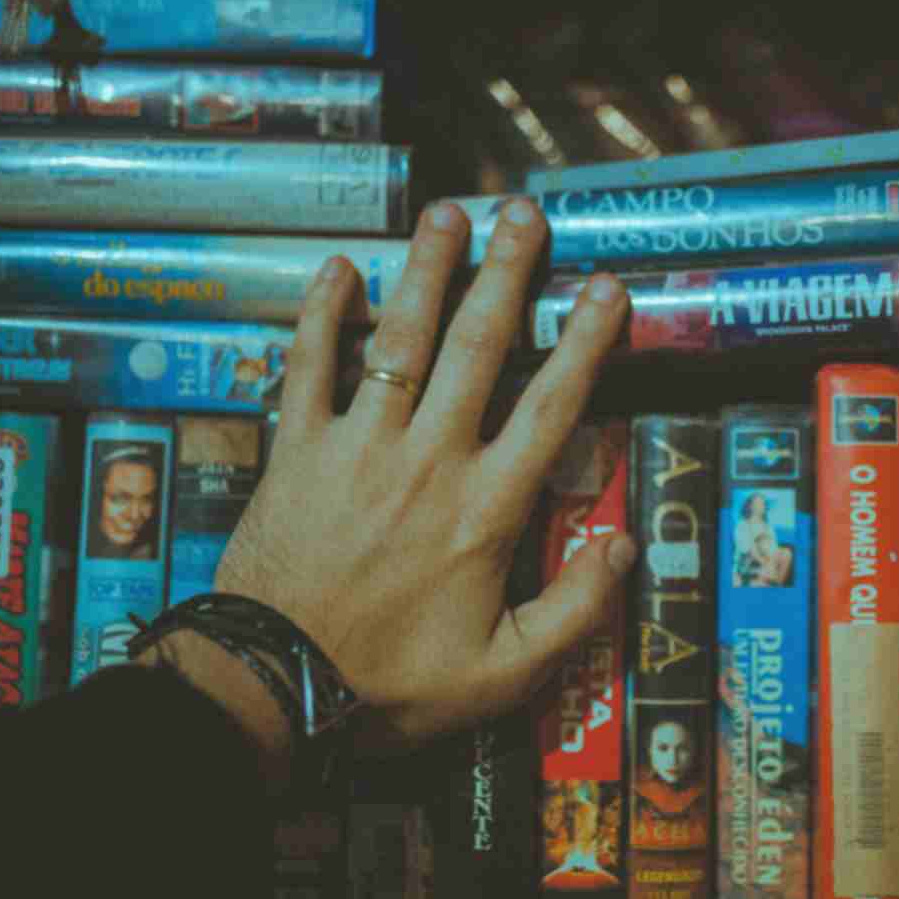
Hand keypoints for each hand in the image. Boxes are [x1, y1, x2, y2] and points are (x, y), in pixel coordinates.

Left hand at [181, 199, 636, 769]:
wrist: (272, 687)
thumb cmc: (392, 685)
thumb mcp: (504, 676)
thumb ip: (574, 612)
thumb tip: (625, 546)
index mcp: (486, 509)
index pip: (551, 407)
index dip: (585, 342)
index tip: (607, 288)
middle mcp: (428, 459)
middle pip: (478, 348)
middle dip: (506, 273)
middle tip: (524, 211)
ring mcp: (358, 447)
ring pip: (401, 342)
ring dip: (426, 272)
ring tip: (448, 212)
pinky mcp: (296, 451)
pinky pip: (308, 369)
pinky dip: (321, 317)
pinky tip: (337, 269)